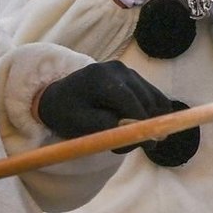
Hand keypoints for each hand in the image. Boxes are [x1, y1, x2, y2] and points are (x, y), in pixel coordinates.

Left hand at [36, 61, 175, 145]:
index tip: (148, 143)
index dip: (142, 122)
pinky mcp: (134, 76)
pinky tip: (136, 122)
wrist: (59, 97)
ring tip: (126, 132)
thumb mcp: (83, 125)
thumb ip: (111, 130)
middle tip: (131, 143)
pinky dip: (150, 112)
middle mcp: (116, 69)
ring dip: (147, 119)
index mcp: (99, 77)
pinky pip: (153, 96)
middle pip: (145, 99)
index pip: (129, 100)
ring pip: (152, 99)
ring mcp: (127, 70)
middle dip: (144, 123)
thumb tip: (144, 137)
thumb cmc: (68, 114)